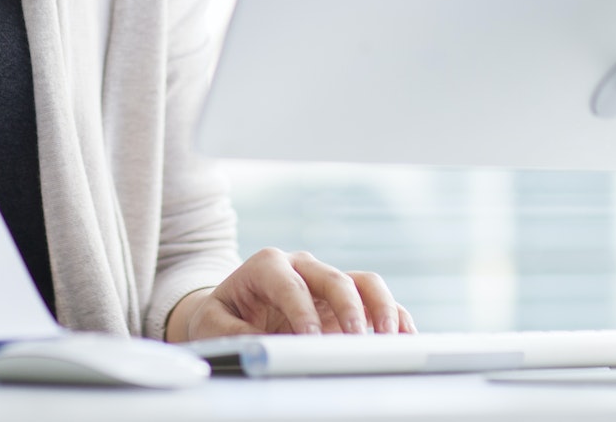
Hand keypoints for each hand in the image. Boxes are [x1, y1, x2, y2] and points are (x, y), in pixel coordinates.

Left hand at [166, 248, 414, 340]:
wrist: (232, 311)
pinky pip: (377, 302)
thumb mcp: (212, 323)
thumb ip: (230, 334)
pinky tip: (404, 339)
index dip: (302, 310)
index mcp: (268, 266)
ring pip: (364, 282)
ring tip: (388, 339)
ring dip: (380, 308)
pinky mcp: (346, 302)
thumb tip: (254, 349)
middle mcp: (303, 268)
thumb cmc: (221, 315)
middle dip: (347, 309)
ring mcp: (327, 283)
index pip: (289, 284)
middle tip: (354, 342)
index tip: (311, 340)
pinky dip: (395, 317)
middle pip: (334, 278)